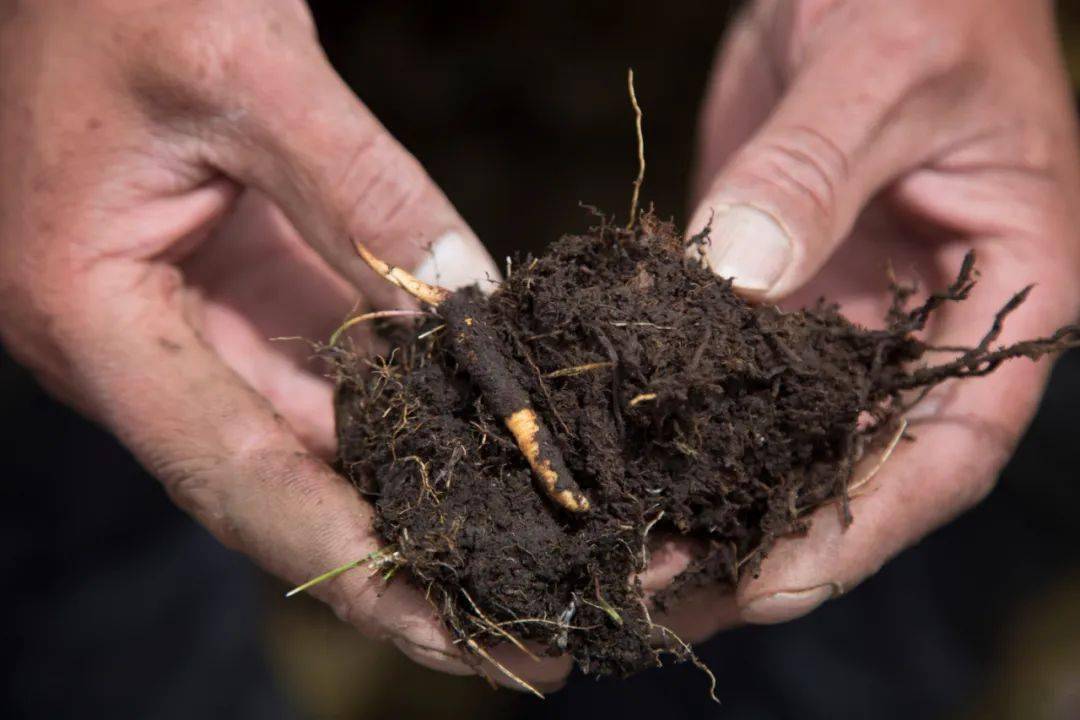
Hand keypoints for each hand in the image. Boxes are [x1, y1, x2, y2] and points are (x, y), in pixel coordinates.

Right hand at [0, 1, 571, 688]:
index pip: (230, 474)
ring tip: (522, 570)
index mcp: (91, 317)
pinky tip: (487, 460)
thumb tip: (464, 297)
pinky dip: (406, 426)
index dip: (343, 560)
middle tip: (519, 634)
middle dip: (397, 567)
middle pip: (277, 490)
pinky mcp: (241, 298)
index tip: (450, 627)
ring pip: (311, 447)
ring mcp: (190, 331)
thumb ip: (358, 188)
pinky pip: (331, 381)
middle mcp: (138, 351)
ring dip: (411, 508)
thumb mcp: (245, 68)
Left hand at [676, 0, 1079, 634]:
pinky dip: (680, 420)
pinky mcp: (778, 287)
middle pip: (855, 467)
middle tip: (663, 590)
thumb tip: (741, 274)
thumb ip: (814, 172)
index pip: (948, 450)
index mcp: (1011, 293)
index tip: (767, 579)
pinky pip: (731, 370)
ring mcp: (849, 312)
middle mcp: (925, 324)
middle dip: (766, 540)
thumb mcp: (879, 71)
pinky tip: (618, 457)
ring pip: (786, 434)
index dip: (861, 527)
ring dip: (713, 498)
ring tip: (627, 552)